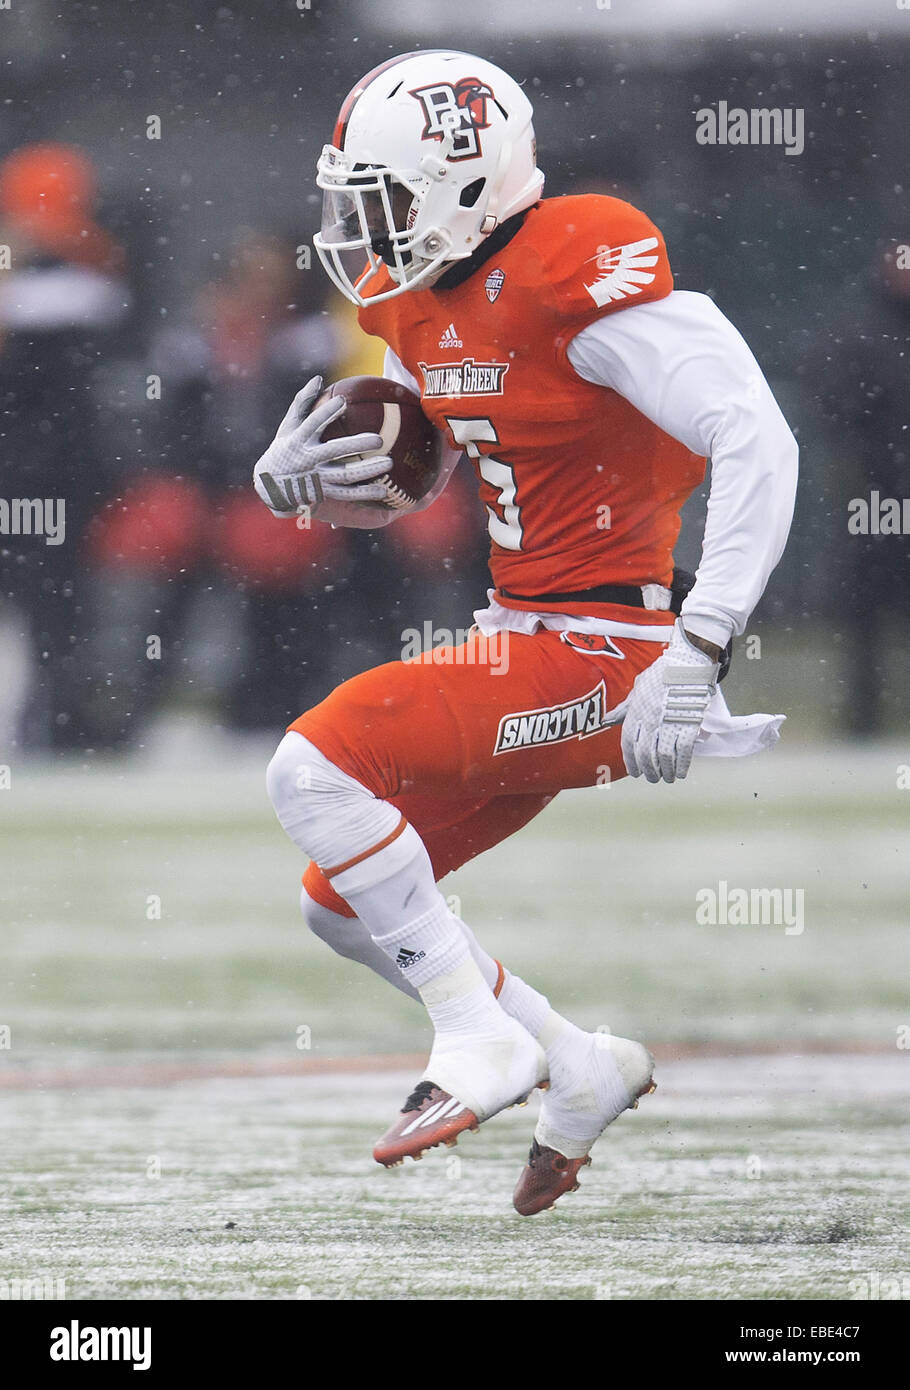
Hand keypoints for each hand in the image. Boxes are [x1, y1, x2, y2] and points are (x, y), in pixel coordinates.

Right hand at [253, 376, 392, 516]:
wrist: (272, 487)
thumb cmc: (284, 448)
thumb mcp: (288, 426)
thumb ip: (302, 402)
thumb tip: (318, 378)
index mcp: (298, 440)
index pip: (312, 424)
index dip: (326, 413)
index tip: (342, 401)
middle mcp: (308, 459)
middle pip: (334, 451)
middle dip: (356, 445)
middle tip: (379, 439)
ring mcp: (317, 478)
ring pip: (345, 475)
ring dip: (367, 471)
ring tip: (389, 463)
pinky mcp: (324, 493)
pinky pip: (347, 494)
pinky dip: (364, 493)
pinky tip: (383, 490)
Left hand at [621, 619, 719, 782]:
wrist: (689, 660)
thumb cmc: (663, 672)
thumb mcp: (638, 687)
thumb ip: (624, 707)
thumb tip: (607, 720)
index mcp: (637, 710)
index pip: (628, 742)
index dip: (630, 761)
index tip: (634, 772)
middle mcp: (651, 719)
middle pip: (645, 753)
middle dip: (648, 770)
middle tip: (652, 778)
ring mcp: (670, 721)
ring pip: (664, 755)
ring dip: (665, 771)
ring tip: (667, 778)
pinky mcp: (689, 722)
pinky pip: (684, 750)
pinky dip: (682, 765)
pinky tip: (681, 773)